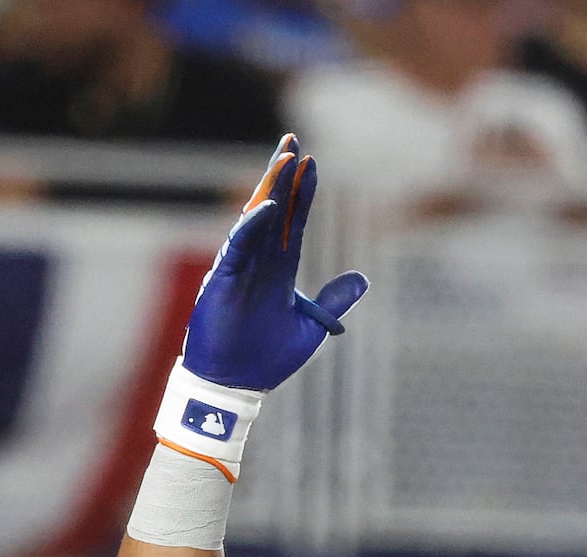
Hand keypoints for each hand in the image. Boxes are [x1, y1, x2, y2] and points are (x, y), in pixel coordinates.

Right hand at [182, 134, 368, 393]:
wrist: (236, 386)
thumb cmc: (265, 360)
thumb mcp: (311, 326)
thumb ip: (333, 300)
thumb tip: (361, 279)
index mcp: (279, 269)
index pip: (293, 221)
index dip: (303, 192)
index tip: (313, 163)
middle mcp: (260, 262)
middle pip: (273, 208)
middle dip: (283, 174)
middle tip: (293, 139)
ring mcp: (241, 269)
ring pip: (256, 219)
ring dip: (270, 188)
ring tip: (286, 158)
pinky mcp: (225, 282)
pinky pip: (238, 248)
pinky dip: (252, 227)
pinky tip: (269, 206)